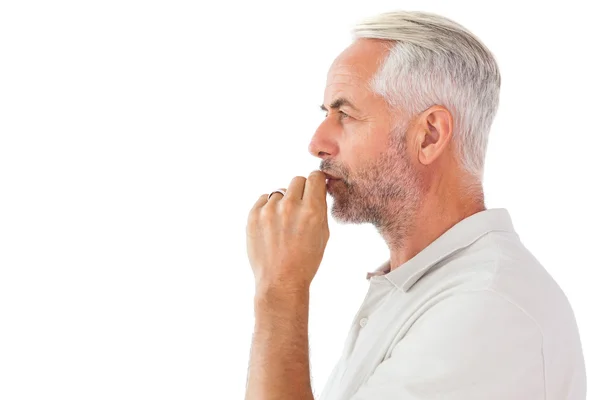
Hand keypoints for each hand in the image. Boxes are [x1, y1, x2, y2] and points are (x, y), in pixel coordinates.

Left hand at [246, 170, 329, 291]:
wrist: (281, 280)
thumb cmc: (306, 260)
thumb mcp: (323, 234)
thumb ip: (320, 208)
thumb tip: (317, 188)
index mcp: (312, 210)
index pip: (315, 177)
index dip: (316, 182)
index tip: (314, 187)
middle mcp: (290, 206)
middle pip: (297, 180)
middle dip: (301, 191)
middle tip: (300, 208)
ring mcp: (269, 210)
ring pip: (280, 192)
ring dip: (284, 202)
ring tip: (284, 224)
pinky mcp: (253, 216)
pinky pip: (264, 200)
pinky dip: (268, 208)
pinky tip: (272, 226)